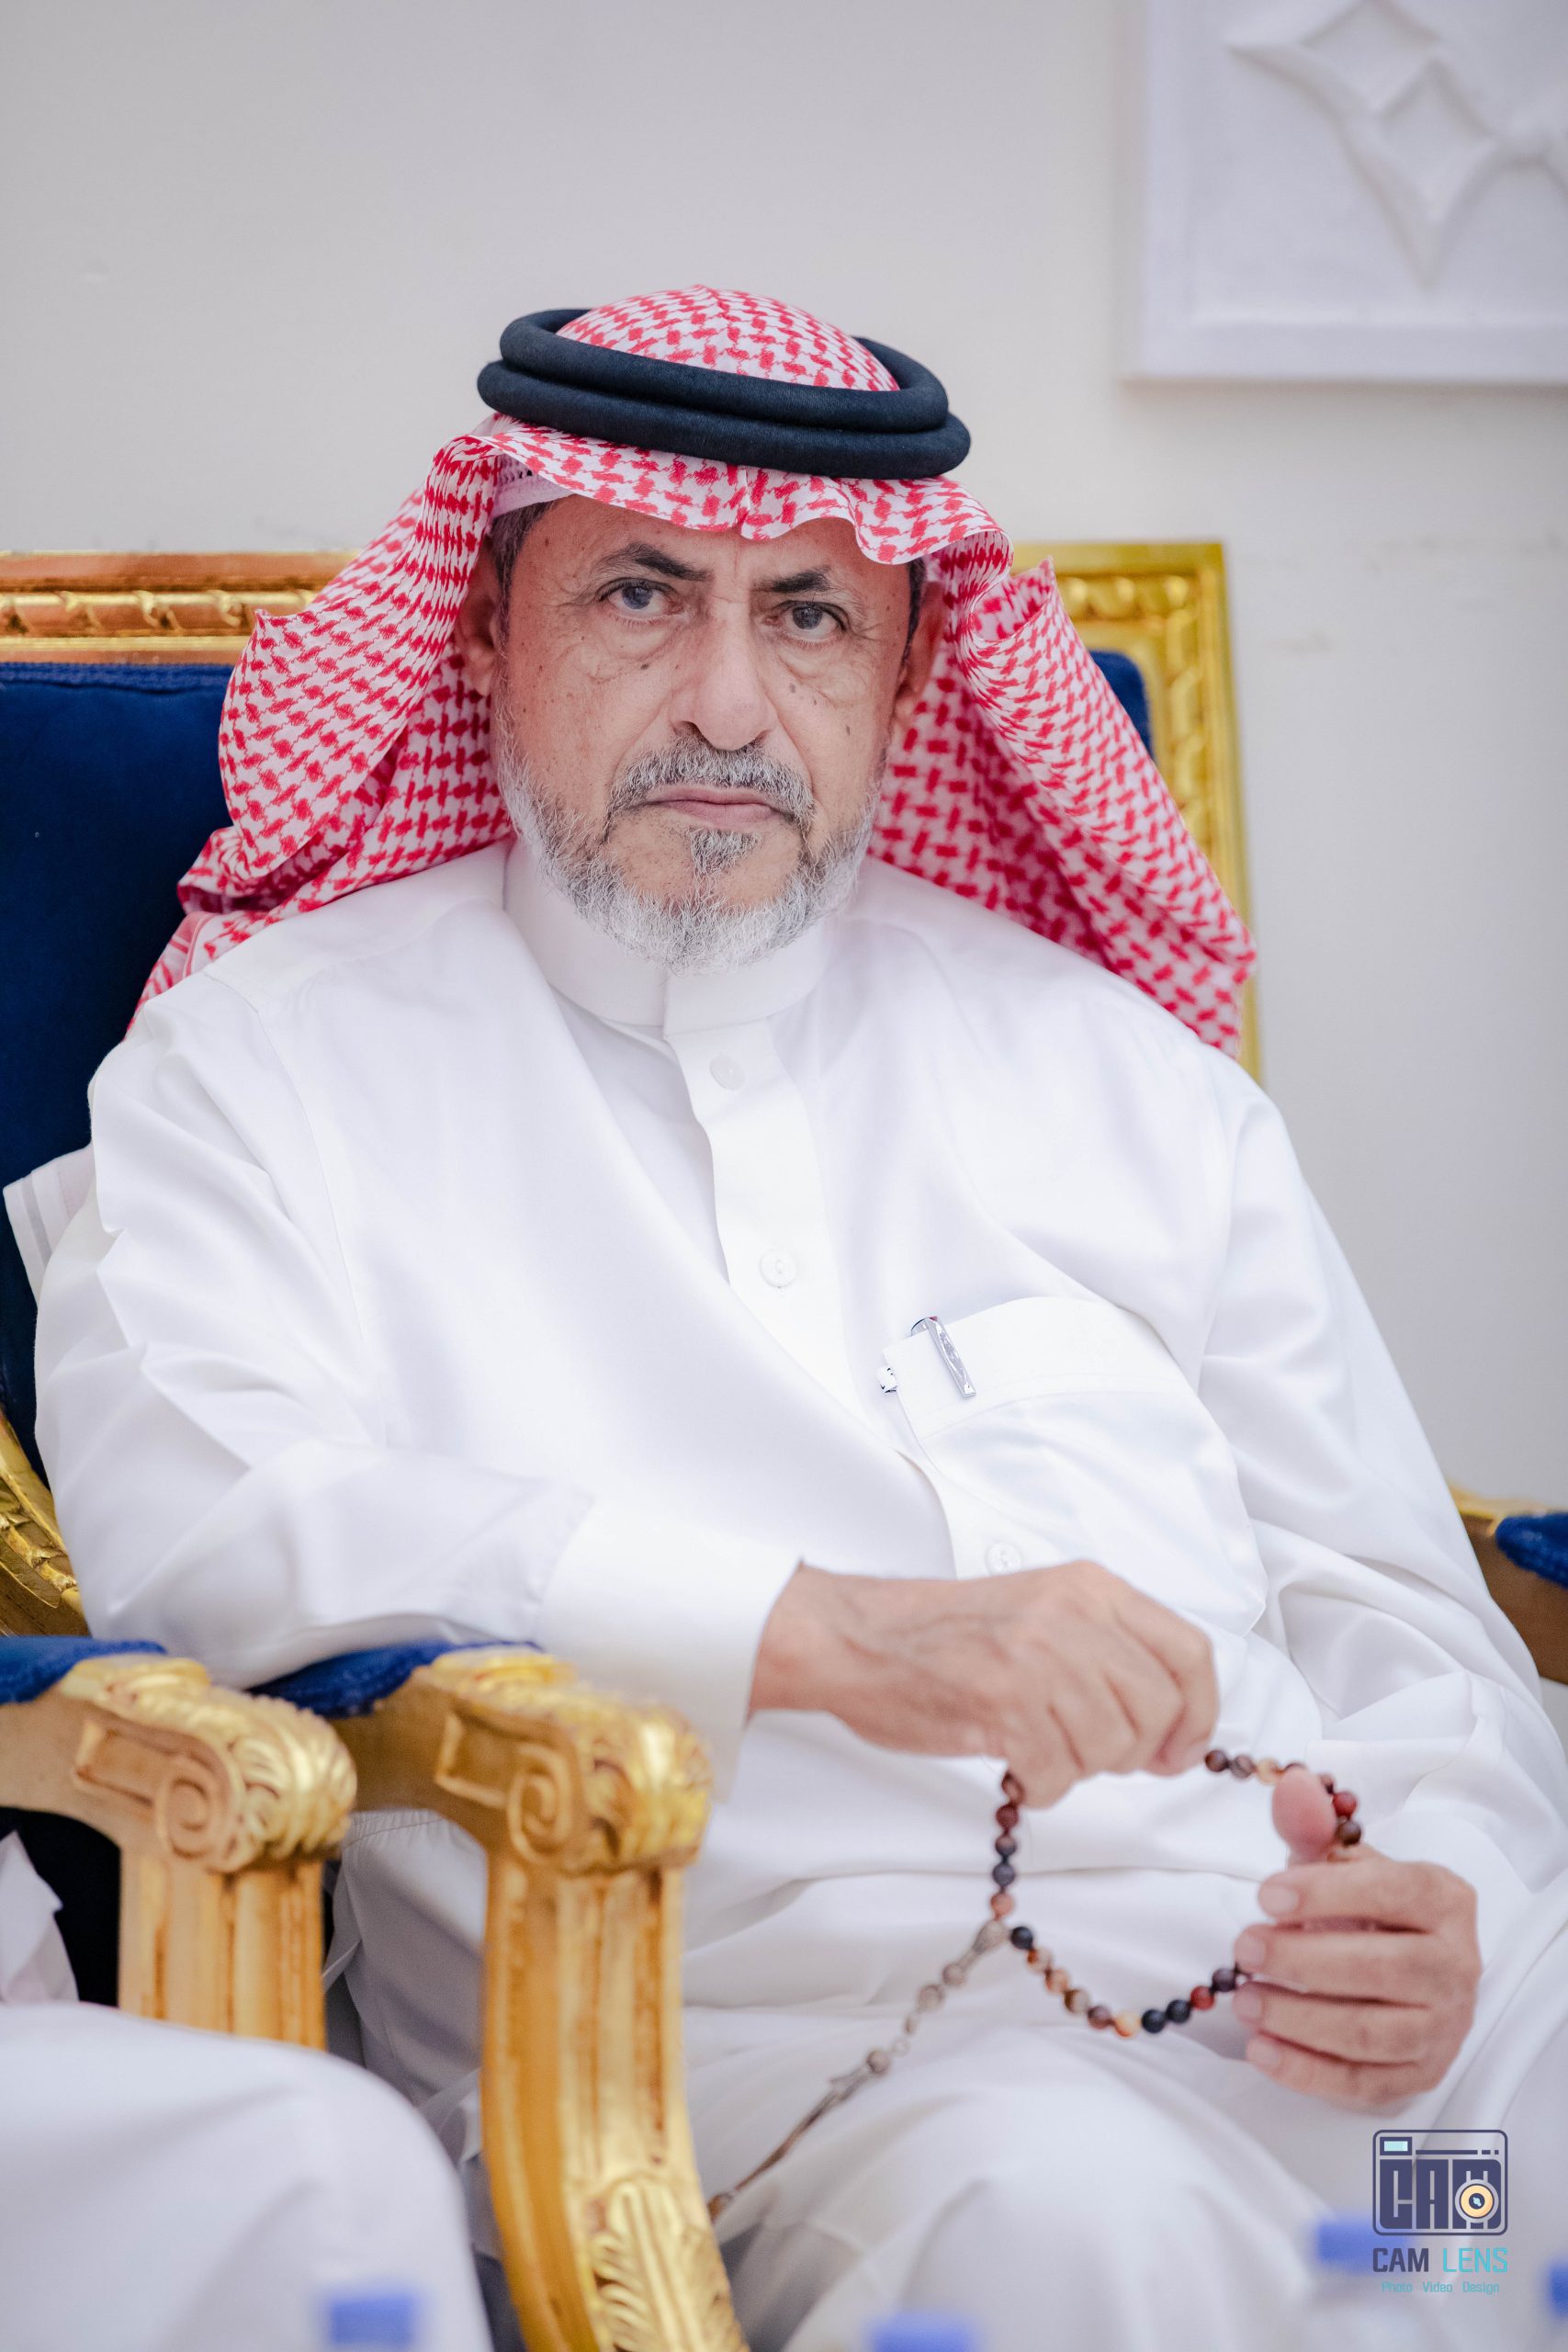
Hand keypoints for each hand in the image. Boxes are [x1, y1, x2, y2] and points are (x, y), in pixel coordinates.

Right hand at [750, 1558, 1217, 1803]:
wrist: (858, 1637)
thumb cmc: (945, 1632)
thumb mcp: (1044, 1609)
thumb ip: (1108, 1647)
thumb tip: (1173, 1720)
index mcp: (1089, 1587)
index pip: (1190, 1653)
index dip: (1199, 1713)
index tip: (1181, 1746)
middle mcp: (1072, 1615)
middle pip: (1158, 1709)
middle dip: (1135, 1751)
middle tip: (1091, 1753)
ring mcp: (1038, 1657)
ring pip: (1112, 1747)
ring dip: (1079, 1766)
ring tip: (1040, 1747)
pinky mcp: (1003, 1703)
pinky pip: (1058, 1774)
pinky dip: (1040, 1785)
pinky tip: (1014, 1763)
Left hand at [1231, 1766, 1480, 2105]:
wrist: (1406, 1960)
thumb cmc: (1368, 1906)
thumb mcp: (1341, 1861)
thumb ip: (1314, 1825)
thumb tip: (1293, 1785)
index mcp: (1444, 1899)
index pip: (1393, 1893)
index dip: (1327, 1894)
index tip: (1264, 1895)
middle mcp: (1456, 1965)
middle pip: (1380, 1969)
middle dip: (1301, 1960)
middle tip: (1242, 1948)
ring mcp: (1443, 2027)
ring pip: (1370, 2032)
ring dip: (1297, 2018)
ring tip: (1243, 1998)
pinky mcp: (1420, 2075)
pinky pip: (1364, 2083)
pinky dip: (1308, 2071)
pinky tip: (1261, 2049)